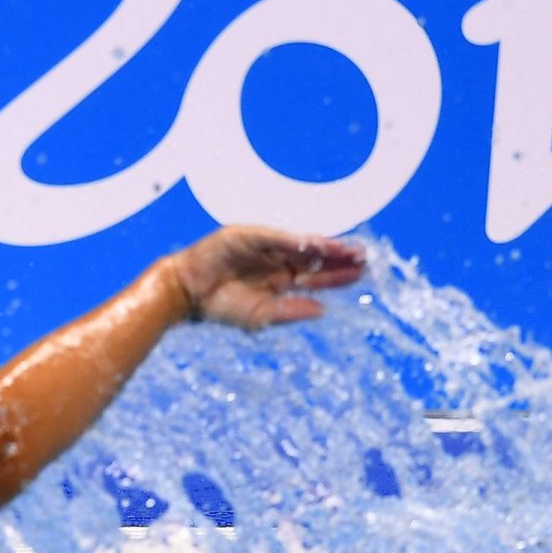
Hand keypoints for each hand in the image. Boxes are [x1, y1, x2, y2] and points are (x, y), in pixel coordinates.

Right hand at [167, 225, 365, 328]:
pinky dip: (296, 241)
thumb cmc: (220, 308)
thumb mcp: (262, 316)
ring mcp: (263, 247)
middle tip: (364, 258)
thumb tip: (323, 310)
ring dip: (324, 247)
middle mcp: (275, 262)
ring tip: (349, 250)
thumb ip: (291, 311)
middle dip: (338, 258)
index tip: (362, 274)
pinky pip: (276, 238)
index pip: (315, 277)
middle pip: (314, 259)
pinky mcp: (247, 236)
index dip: (337, 276)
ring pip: (301, 245)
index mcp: (279, 281)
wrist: (186, 295)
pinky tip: (316, 244)